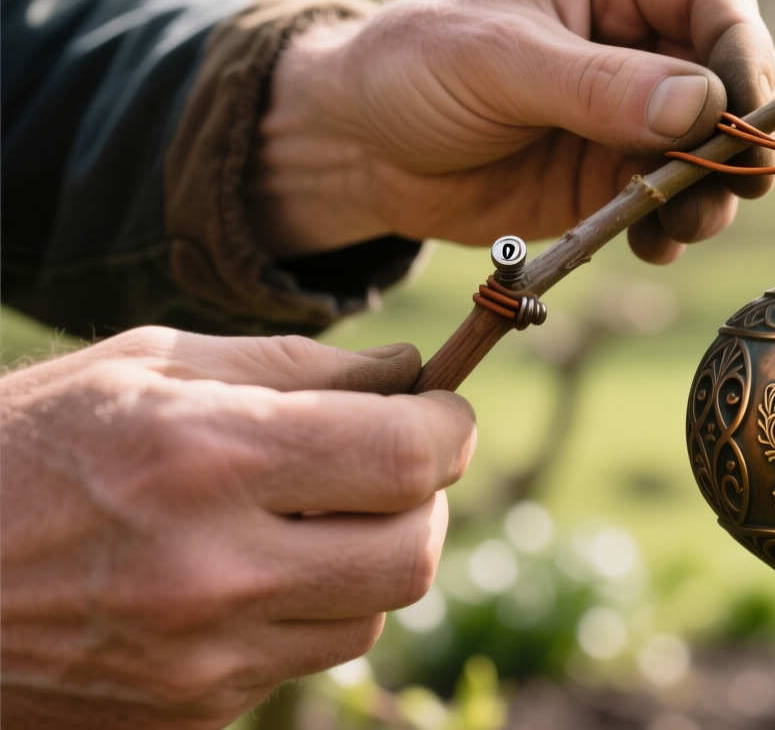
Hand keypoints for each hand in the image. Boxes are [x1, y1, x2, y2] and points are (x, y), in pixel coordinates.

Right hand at [0, 328, 475, 728]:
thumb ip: (296, 367)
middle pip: (413, 553)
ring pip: (369, 616)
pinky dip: (296, 613)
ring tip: (299, 517)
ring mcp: (200, 660)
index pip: (408, 458)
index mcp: (207, 459)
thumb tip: (408, 377)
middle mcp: (212, 572)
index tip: (436, 413)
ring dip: (363, 560)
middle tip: (387, 465)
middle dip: (421, 500)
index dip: (447, 429)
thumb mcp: (146, 366)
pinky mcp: (185, 716)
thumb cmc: (21, 445)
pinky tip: (234, 573)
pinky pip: (297, 663)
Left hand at [254, 0, 774, 263]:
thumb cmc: (411, 68)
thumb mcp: (497, 63)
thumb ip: (597, 85)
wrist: (357, 150)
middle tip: (736, 185)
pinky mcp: (617, 176)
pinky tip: (652, 244)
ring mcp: (633, 113)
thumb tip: (701, 106)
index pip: (715, 0)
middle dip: (736, 139)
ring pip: (710, 151)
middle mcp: (639, 39)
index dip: (743, 54)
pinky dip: (674, 227)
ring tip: (682, 226)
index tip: (742, 117)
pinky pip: (672, 202)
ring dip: (711, 193)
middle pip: (729, 82)